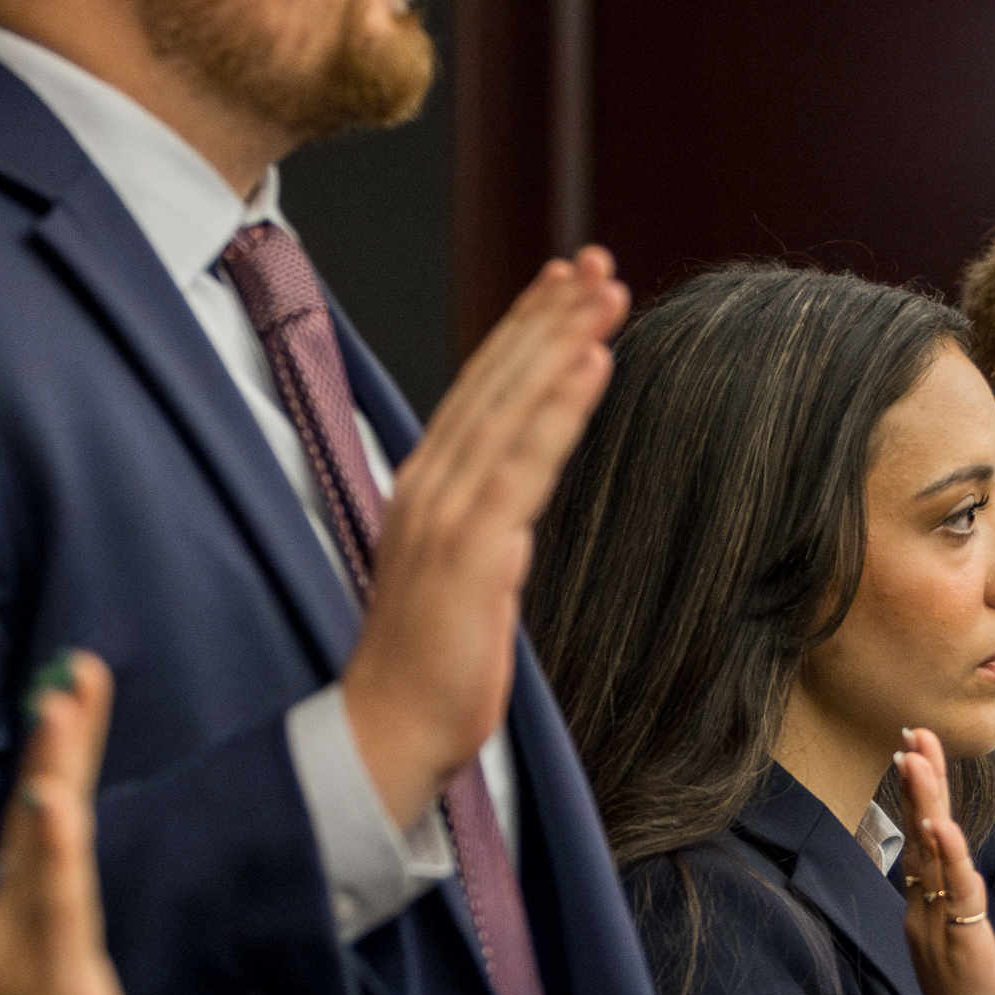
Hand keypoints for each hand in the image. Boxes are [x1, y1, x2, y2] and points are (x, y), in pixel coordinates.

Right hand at [345, 248, 628, 826]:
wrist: (389, 732)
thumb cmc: (429, 667)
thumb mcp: (462, 578)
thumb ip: (485, 530)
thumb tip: (516, 511)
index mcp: (424, 489)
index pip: (479, 391)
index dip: (521, 330)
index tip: (563, 282)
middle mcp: (428, 487)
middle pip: (495, 381)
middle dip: (547, 315)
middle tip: (596, 261)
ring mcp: (445, 514)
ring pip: (511, 406)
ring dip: (560, 340)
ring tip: (606, 292)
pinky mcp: (470, 549)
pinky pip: (523, 463)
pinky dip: (558, 406)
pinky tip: (591, 361)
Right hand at [895, 730, 994, 994]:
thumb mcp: (966, 951)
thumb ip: (958, 915)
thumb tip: (957, 885)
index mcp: (927, 914)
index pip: (920, 842)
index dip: (918, 796)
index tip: (914, 751)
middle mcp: (925, 915)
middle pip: (918, 837)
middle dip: (916, 783)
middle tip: (911, 734)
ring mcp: (941, 931)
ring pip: (932, 857)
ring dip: (925, 804)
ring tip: (917, 758)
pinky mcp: (965, 948)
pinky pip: (957, 895)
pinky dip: (950, 857)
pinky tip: (942, 825)